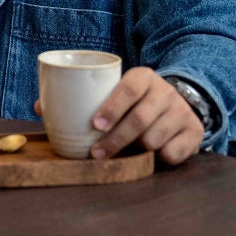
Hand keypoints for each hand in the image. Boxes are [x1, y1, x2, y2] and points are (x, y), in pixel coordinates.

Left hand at [33, 67, 203, 165]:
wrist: (179, 100)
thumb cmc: (134, 99)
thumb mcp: (114, 90)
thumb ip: (82, 97)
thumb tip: (40, 107)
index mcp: (143, 76)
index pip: (129, 89)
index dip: (112, 108)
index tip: (94, 125)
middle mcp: (165, 92)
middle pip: (140, 120)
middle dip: (115, 140)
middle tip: (96, 154)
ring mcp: (182, 112)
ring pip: (154, 139)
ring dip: (135, 150)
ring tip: (122, 154)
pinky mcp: (195, 133)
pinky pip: (174, 154)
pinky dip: (159, 159)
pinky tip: (150, 156)